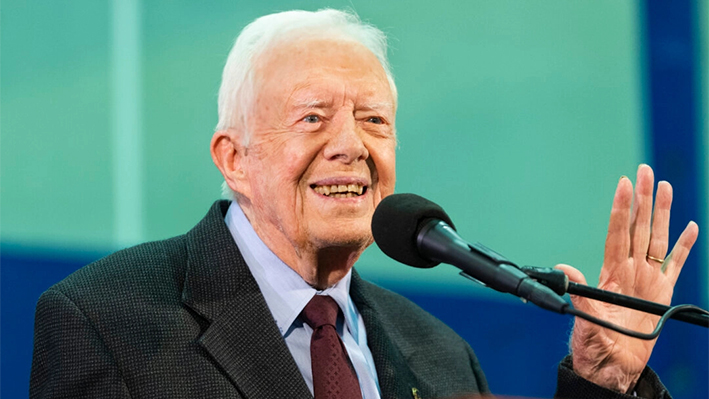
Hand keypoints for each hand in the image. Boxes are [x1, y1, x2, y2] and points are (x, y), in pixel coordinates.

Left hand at [555, 164, 698, 392]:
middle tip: (645, 171)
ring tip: (665, 187)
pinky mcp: (662, 293)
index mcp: (612, 272)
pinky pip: (675, 264)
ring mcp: (647, 279)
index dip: (621, 208)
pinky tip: (688, 227)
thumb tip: (565, 269)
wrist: (613, 363)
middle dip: (642, 199)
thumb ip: (580, 292)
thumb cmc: (595, 342)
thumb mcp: (585, 316)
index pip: (617, 232)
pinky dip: (683, 246)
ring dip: (661, 213)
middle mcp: (630, 269)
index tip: (623, 184)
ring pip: (656, 238)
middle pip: (638, 227)